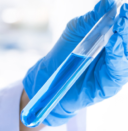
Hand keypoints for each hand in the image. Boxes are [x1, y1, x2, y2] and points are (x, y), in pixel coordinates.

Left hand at [23, 0, 127, 125]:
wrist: (48, 76)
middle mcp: (118, 55)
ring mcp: (115, 70)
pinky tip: (114, 45)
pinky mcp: (110, 85)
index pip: (124, 29)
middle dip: (126, 29)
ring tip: (117, 33)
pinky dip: (118, 58)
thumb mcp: (76, 31)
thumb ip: (92, 19)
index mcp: (113, 40)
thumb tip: (108, 3)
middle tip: (123, 18)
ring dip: (125, 42)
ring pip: (127, 56)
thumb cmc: (64, 52)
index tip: (125, 8)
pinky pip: (119, 71)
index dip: (126, 18)